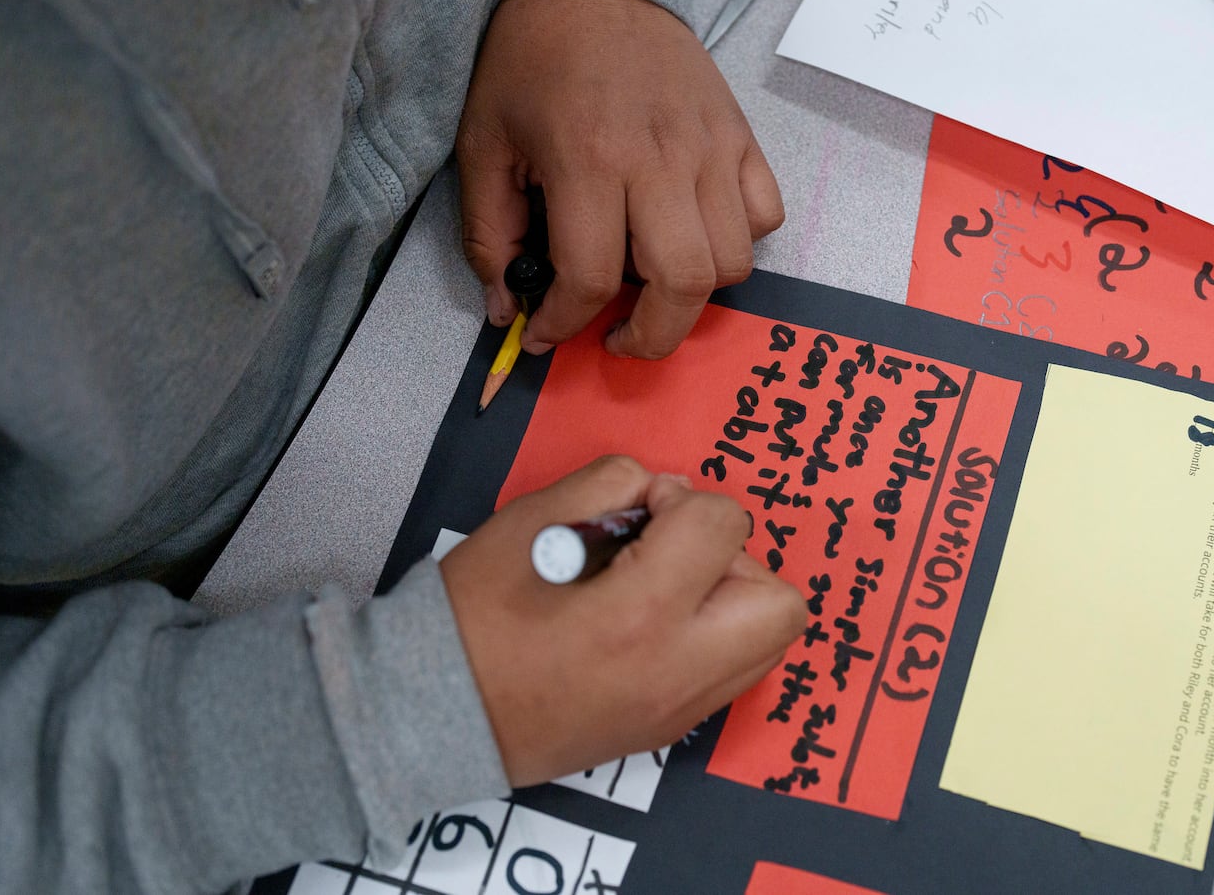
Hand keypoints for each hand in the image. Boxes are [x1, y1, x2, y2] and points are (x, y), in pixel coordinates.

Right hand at [439, 456, 806, 786]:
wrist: (433, 713)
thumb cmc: (472, 616)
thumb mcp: (529, 521)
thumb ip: (609, 484)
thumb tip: (663, 490)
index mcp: (639, 615)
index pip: (721, 526)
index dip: (680, 501)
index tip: (636, 514)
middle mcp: (677, 670)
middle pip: (780, 600)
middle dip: (733, 557)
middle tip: (672, 553)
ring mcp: (680, 709)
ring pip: (770, 641)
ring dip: (733, 598)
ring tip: (667, 587)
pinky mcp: (671, 729)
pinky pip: (737, 669)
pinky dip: (718, 635)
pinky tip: (656, 621)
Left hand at [456, 0, 783, 359]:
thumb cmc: (531, 60)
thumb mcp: (483, 143)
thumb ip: (489, 234)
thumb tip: (507, 310)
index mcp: (588, 160)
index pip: (593, 278)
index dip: (567, 323)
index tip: (551, 332)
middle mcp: (660, 160)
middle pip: (683, 286)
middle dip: (650, 337)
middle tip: (620, 337)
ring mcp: (712, 148)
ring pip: (733, 261)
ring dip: (695, 292)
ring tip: (655, 280)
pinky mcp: (741, 136)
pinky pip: (764, 215)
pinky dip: (737, 240)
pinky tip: (693, 230)